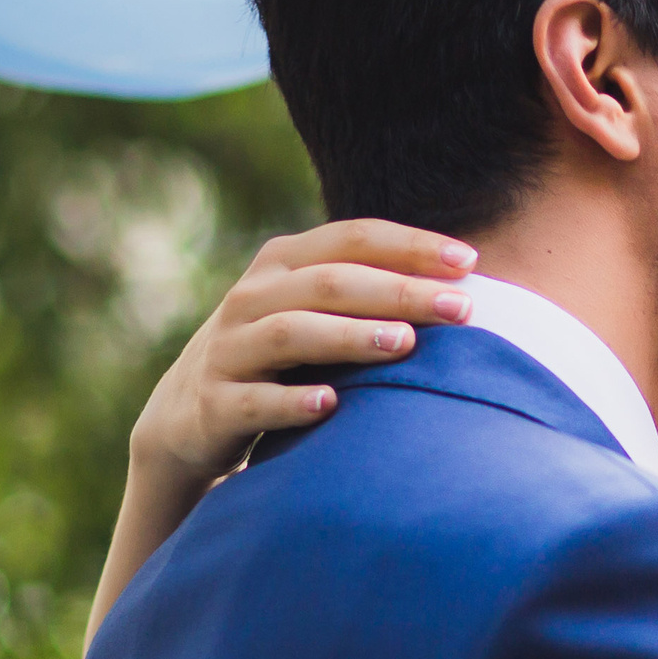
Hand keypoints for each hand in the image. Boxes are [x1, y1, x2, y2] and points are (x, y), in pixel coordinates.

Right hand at [130, 219, 479, 496]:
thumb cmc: (277, 362)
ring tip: (404, 343)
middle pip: (330, 282)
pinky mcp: (215, 404)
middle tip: (462, 308)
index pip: (352, 238)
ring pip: (291, 332)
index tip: (469, 261)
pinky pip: (254, 401)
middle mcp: (252, 298)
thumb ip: (367, 292)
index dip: (410, 245)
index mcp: (282, 265)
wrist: (188, 420)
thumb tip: (464, 283)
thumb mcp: (312, 313)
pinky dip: (291, 402)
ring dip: (349, 336)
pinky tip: (331, 405)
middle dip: (400, 291)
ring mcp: (229, 350)